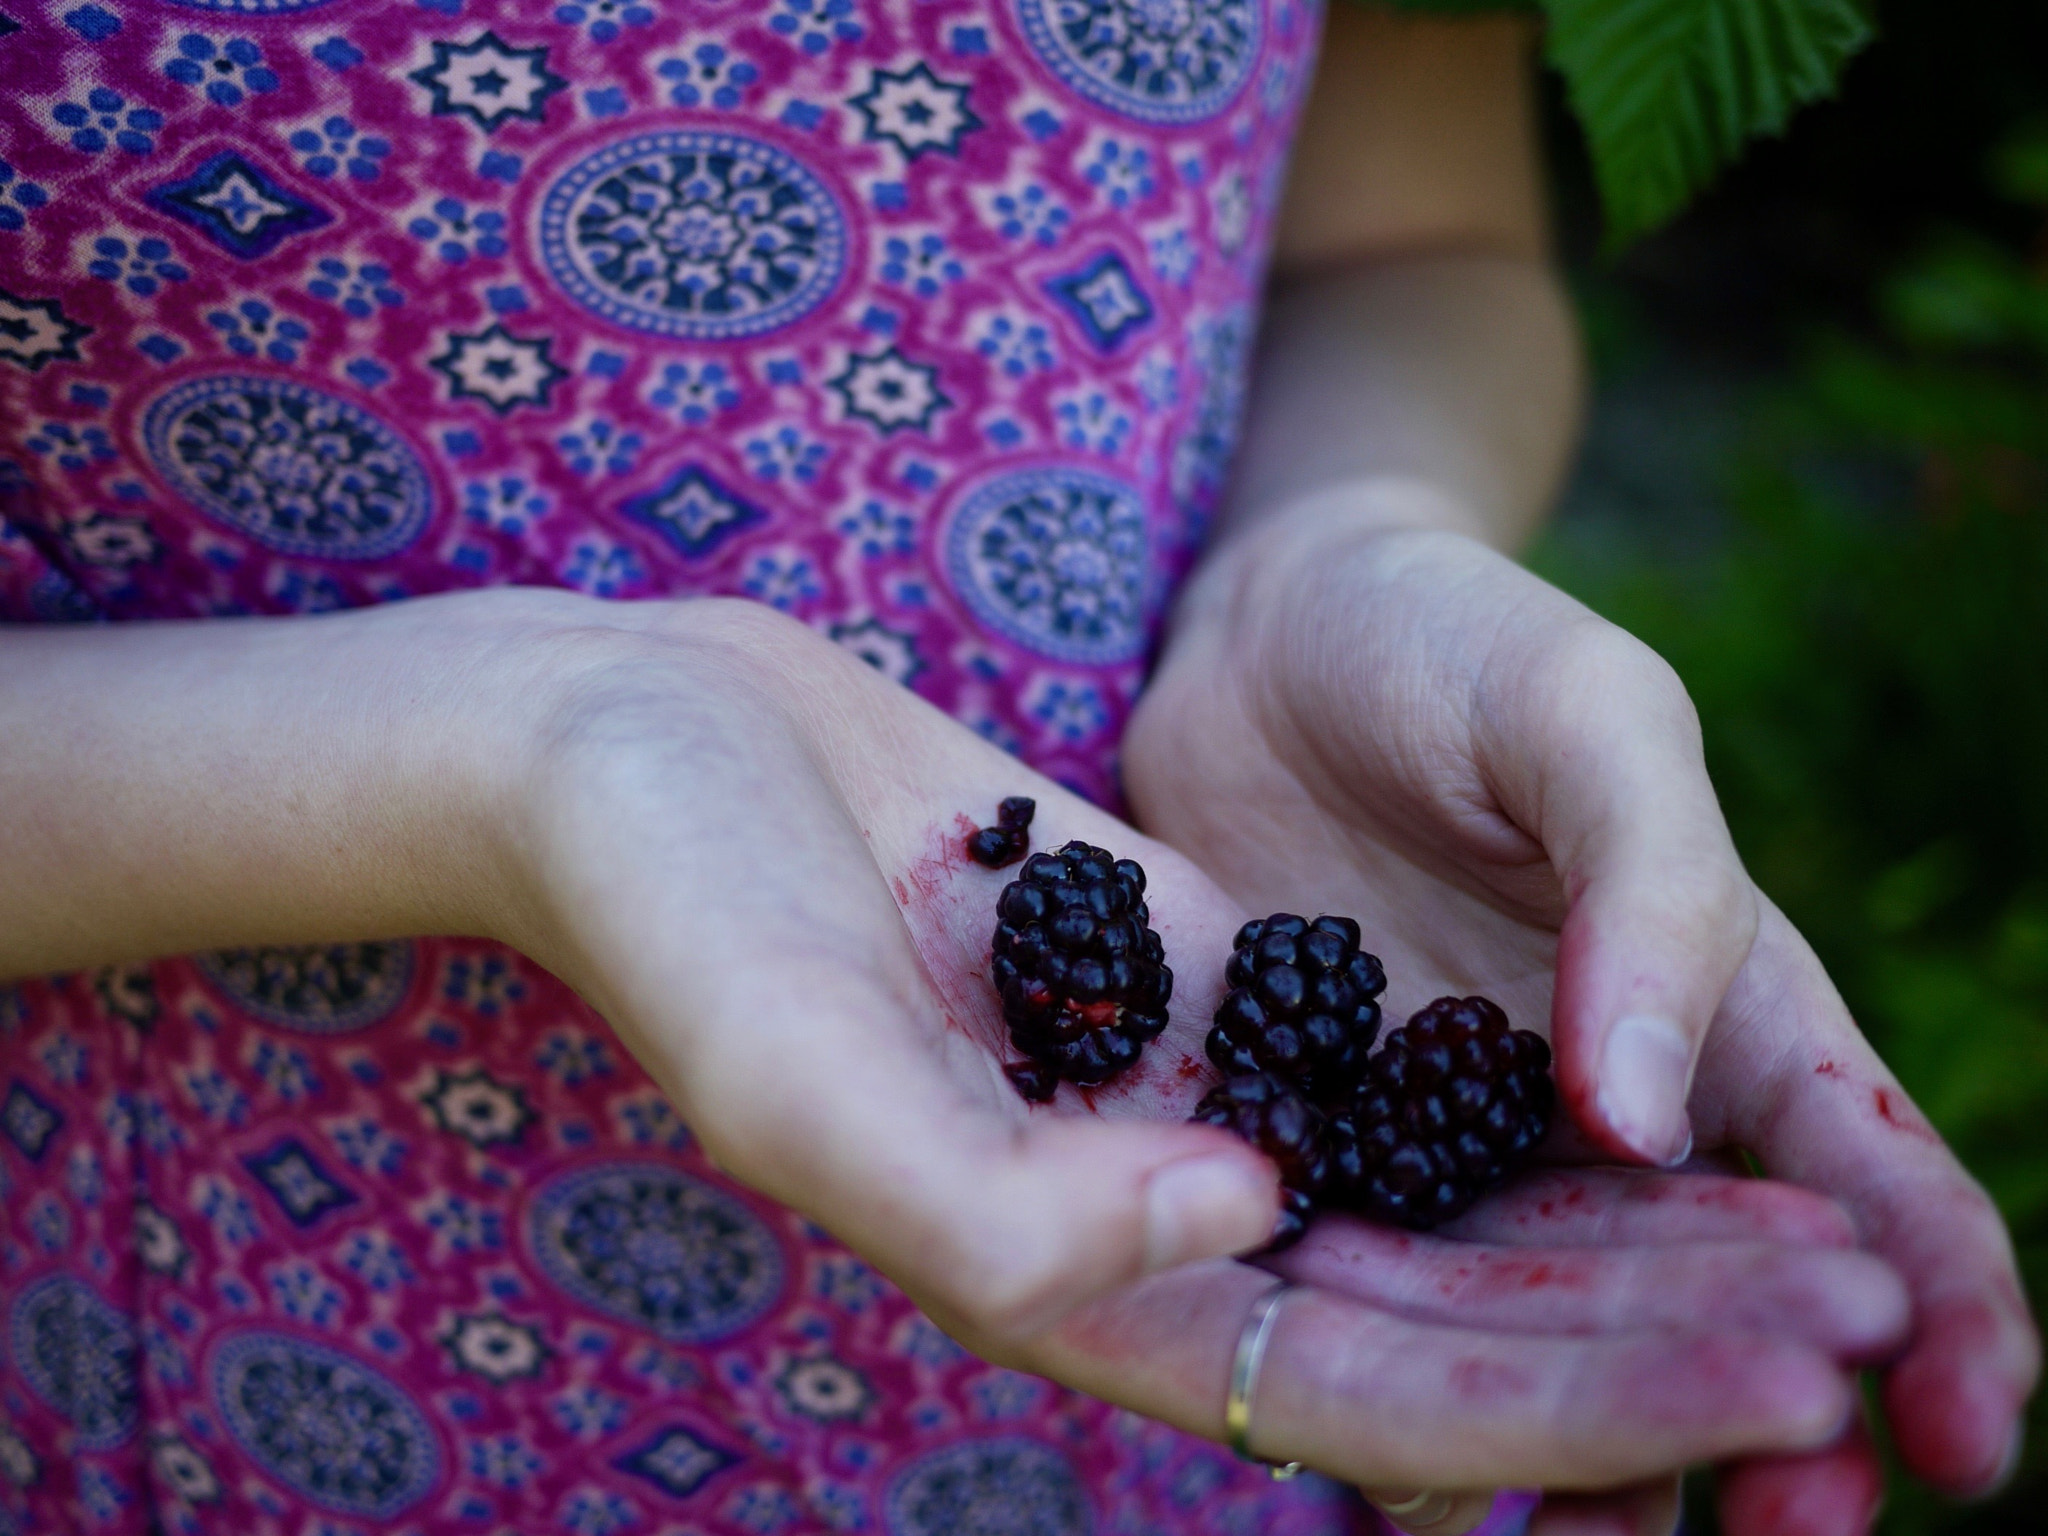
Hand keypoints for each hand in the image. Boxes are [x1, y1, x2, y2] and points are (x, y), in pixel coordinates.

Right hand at [489, 595, 1901, 1499]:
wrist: (640, 735)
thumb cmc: (674, 902)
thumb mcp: (799, 1066)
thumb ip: (997, 1195)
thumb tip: (1238, 1226)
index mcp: (1057, 1283)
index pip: (1360, 1396)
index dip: (1575, 1402)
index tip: (1776, 1364)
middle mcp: (1135, 1216)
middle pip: (1438, 1316)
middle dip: (1645, 1329)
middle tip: (1860, 1311)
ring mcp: (1172, 1092)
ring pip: (1437, 1197)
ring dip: (1615, 1222)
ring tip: (1809, 1214)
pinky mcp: (1192, 971)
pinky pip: (1388, 1054)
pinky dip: (1523, 1081)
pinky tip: (1654, 1075)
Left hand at [1121, 507, 2037, 1532]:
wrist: (1259, 629)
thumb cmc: (1451, 640)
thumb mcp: (1582, 721)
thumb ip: (1645, 895)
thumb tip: (1652, 1120)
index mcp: (1721, 999)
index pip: (1869, 1179)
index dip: (1944, 1312)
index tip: (1964, 1441)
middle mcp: (1605, 1100)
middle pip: (1718, 1306)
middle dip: (1768, 1430)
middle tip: (1783, 1534)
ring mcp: (1461, 1133)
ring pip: (1557, 1340)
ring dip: (1591, 1455)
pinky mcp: (1325, 1137)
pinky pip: (1387, 1294)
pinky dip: (1412, 1393)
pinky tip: (1406, 1485)